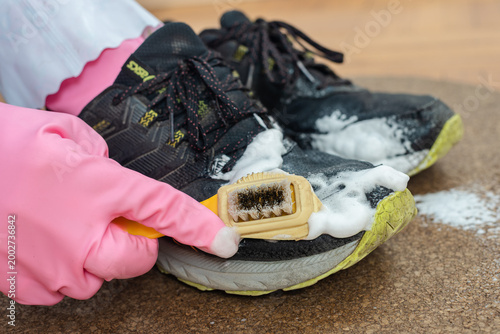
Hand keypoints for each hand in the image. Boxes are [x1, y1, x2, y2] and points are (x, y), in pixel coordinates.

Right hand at [0, 103, 238, 304]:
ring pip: (100, 274)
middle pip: (139, 258)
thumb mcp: (63, 133)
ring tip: (63, 220)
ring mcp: (53, 267)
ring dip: (95, 251)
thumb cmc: (2, 146)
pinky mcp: (27, 286)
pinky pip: (66, 284)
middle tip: (112, 217)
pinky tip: (43, 236)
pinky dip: (65, 263)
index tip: (223, 240)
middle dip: (136, 239)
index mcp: (98, 188)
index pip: (165, 211)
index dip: (200, 227)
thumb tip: (115, 180)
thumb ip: (102, 158)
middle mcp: (80, 235)